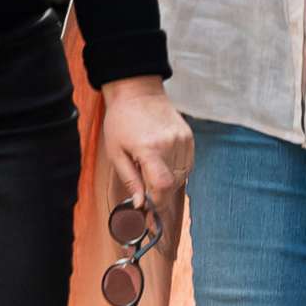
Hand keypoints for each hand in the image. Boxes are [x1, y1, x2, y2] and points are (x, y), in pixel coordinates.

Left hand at [101, 78, 193, 211]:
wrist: (137, 91)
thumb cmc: (121, 121)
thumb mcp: (116, 153)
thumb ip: (130, 180)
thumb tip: (140, 205)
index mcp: (149, 148)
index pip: (162, 186)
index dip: (157, 204)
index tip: (149, 214)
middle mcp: (170, 144)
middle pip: (172, 184)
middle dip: (159, 195)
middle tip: (146, 196)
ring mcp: (183, 140)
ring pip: (182, 177)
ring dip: (168, 184)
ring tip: (152, 172)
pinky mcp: (189, 137)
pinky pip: (187, 165)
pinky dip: (176, 171)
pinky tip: (163, 164)